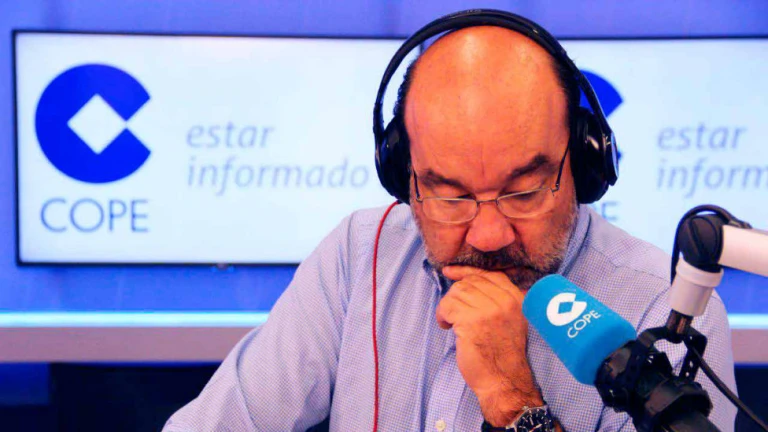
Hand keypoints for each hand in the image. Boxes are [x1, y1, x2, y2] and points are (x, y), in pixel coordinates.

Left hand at [437, 266, 543, 426]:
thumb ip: (498, 300)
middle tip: (451, 311)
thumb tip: (468, 280)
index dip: (466, 272)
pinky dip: (442, 315)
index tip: (450, 272)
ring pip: (456, 293)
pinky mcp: (472, 322)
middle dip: (454, 295)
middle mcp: (505, 301)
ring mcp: (489, 311)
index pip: (488, 274)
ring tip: (449, 322)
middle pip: (469, 282)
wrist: (504, 381)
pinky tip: (447, 327)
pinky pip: (448, 306)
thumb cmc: (503, 354)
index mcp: (517, 299)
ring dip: (447, 307)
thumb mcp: (511, 320)